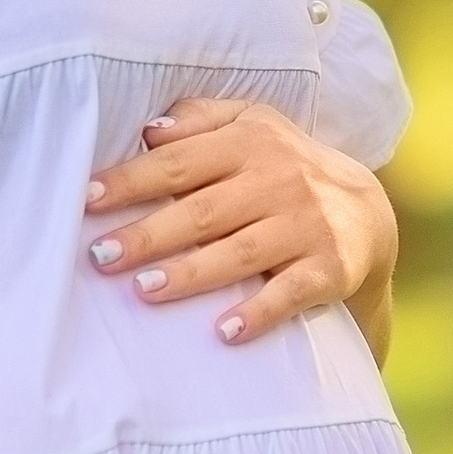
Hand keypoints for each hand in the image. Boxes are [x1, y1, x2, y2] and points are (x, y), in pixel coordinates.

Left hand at [82, 94, 399, 352]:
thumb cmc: (283, 166)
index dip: (133, 179)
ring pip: (240, 252)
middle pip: (202, 210)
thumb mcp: (251, 125)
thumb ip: (200, 121)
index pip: (181, 161)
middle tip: (100, 257)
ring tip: (145, 290)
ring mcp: (303, 226)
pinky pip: (291, 292)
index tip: (87, 198)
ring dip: (191, 273)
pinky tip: (224, 332)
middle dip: (149, 234)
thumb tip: (148, 131)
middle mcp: (276, 181)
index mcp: (248, 143)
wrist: (365, 212)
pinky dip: (259, 313)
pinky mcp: (328, 268)